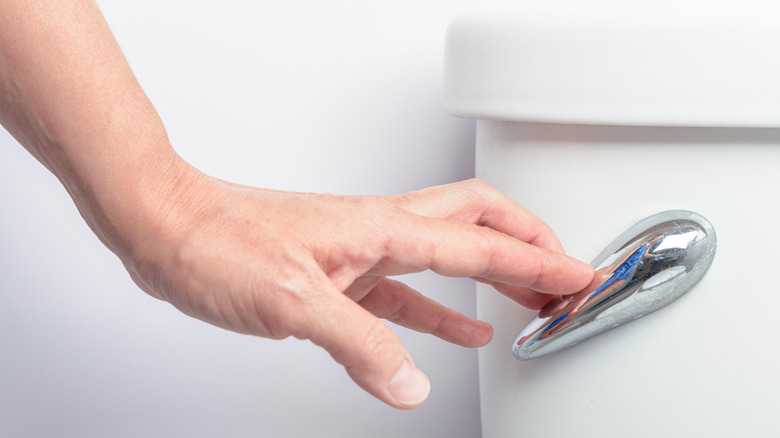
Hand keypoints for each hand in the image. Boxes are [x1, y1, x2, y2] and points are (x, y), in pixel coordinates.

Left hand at [123, 170, 593, 408]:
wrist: (170, 230)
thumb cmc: (220, 243)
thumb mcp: (295, 301)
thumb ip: (360, 345)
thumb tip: (411, 386)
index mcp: (383, 228)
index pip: (481, 242)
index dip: (536, 260)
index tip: (576, 273)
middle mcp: (380, 233)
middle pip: (477, 225)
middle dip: (528, 246)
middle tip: (563, 272)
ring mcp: (363, 253)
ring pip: (449, 259)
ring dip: (495, 277)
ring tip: (531, 301)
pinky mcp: (342, 277)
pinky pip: (409, 295)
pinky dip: (443, 312)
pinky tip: (460, 330)